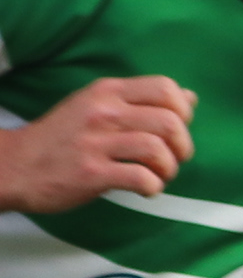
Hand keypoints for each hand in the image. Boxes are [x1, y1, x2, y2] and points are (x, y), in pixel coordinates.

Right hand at [0, 74, 193, 212]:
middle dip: (183, 146)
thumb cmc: (63, 138)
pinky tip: (144, 189)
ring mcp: (95, 142)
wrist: (15, 165)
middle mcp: (102, 111)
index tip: (175, 130)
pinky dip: (153, 188)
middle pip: (170, 121)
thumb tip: (189, 97)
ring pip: (158, 149)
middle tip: (171, 159)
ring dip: (169, 169)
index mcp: (107, 91)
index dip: (183, 111)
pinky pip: (141, 178)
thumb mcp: (97, 106)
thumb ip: (141, 101)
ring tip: (157, 175)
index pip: (165, 87)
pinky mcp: (91, 172)